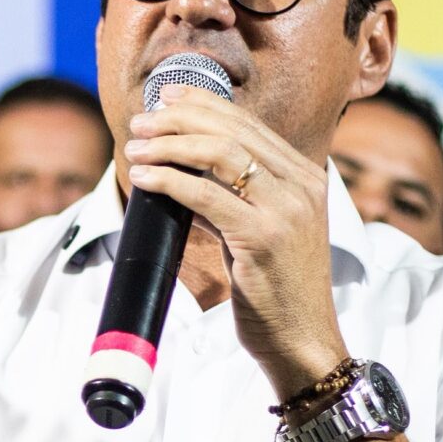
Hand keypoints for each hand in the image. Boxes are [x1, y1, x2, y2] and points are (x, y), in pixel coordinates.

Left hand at [122, 91, 346, 397]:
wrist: (303, 342)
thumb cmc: (276, 292)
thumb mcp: (258, 233)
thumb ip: (232, 200)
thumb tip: (184, 174)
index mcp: (306, 178)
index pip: (249, 124)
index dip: (204, 104)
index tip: (166, 99)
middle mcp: (303, 185)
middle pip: (233, 130)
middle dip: (180, 118)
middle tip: (141, 122)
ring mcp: (288, 209)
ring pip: (220, 153)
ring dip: (169, 144)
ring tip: (136, 148)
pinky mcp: (265, 237)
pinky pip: (207, 195)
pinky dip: (169, 180)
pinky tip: (143, 179)